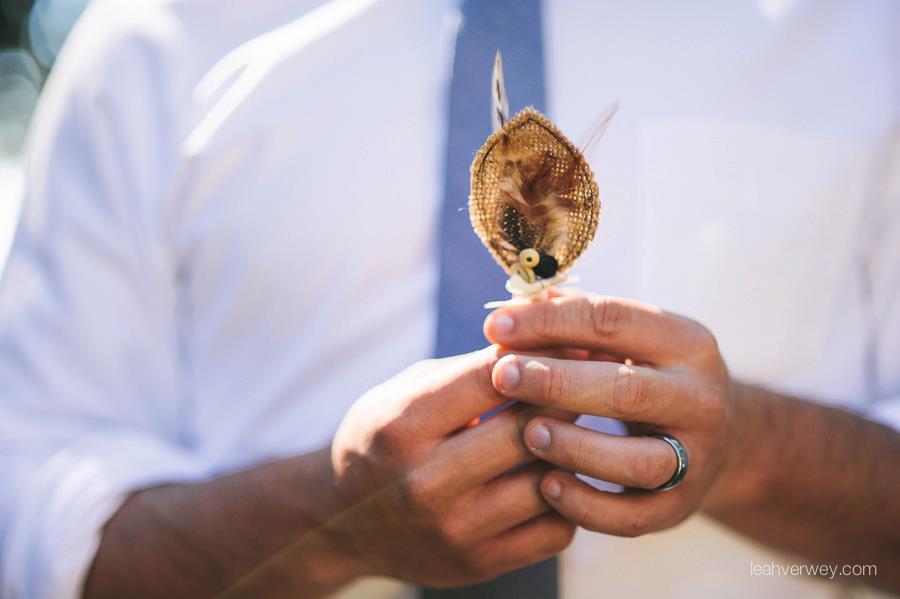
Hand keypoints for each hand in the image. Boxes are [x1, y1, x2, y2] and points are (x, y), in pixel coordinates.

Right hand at [326, 347, 575, 586]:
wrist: (342, 521)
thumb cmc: (385, 437)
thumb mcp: (407, 390)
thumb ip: (471, 368)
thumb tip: (550, 339)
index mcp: (403, 425)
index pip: (492, 378)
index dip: (542, 353)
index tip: (576, 338)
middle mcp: (425, 482)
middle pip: (526, 431)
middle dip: (567, 399)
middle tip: (594, 381)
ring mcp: (454, 530)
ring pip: (548, 482)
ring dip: (572, 450)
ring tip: (580, 426)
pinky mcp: (479, 564)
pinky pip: (554, 529)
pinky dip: (568, 498)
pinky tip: (559, 475)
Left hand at [482, 291, 739, 536]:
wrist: (719, 438)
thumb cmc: (647, 374)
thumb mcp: (629, 339)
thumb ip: (574, 320)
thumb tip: (511, 306)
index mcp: (685, 342)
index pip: (612, 321)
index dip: (549, 322)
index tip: (495, 326)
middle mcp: (701, 398)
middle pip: (626, 390)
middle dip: (556, 382)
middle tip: (501, 375)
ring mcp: (697, 456)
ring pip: (639, 461)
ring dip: (575, 447)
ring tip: (527, 434)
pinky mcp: (681, 506)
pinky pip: (633, 516)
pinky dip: (586, 505)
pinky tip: (545, 487)